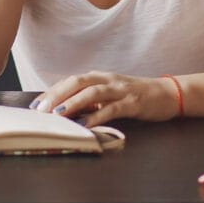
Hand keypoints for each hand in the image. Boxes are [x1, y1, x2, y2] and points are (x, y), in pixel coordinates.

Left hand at [29, 72, 178, 126]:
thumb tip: (65, 111)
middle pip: (77, 82)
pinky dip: (96, 116)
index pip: (70, 81)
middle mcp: (107, 79)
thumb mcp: (109, 96)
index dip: (52, 92)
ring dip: (73, 103)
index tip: (36, 105)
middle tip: (41, 110)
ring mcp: (120, 90)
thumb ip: (90, 101)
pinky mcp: (133, 102)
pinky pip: (112, 109)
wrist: (167, 94)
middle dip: (57, 95)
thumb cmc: (134, 96)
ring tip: (58, 114)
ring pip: (92, 93)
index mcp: (99, 77)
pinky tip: (86, 125)